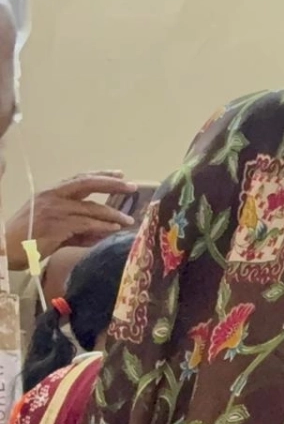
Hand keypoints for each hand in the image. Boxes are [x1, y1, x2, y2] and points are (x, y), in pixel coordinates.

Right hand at [6, 171, 136, 270]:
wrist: (3, 248)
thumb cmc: (26, 240)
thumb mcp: (53, 227)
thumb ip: (78, 226)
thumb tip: (104, 231)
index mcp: (50, 193)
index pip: (80, 179)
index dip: (101, 175)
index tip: (121, 174)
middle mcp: (52, 196)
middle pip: (88, 183)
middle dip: (112, 184)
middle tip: (132, 187)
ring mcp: (54, 210)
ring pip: (91, 208)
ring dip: (113, 214)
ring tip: (128, 220)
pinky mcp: (57, 225)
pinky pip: (86, 223)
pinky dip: (102, 226)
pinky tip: (114, 228)